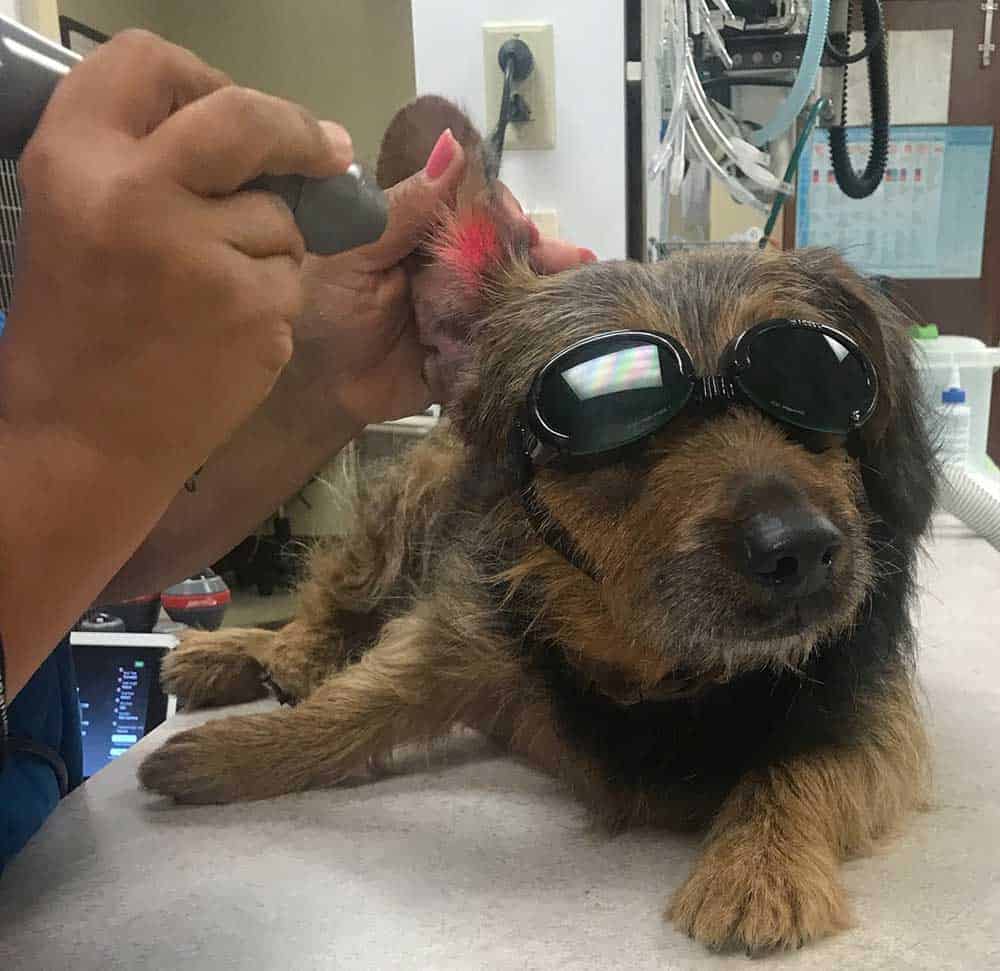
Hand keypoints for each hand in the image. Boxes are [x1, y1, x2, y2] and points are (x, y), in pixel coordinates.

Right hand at [0, 30, 351, 484]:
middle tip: (330, 148)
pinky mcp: (250, 307)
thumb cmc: (84, 324)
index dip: (203, 76)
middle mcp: (135, 191)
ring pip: (281, 217)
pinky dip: (273, 299)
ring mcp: (198, 252)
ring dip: (271, 246)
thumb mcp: (86, 218)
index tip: (241, 105)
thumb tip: (272, 130)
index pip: (149, 58)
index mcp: (74, 155)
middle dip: (296, 131)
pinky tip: (225, 333)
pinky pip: (290, 277)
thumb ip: (156, 163)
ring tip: (211, 296)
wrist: (83, 435)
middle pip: (246, 116)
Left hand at [296, 130, 596, 427]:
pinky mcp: (474, 353)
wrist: (318, 388)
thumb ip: (403, 207)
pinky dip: (537, 331)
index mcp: (422, 235)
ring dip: (549, 282)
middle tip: (565, 256)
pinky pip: (509, 340)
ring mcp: (465, 312)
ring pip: (514, 290)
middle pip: (504, 249)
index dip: (500, 210)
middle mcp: (449, 268)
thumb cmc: (321, 309)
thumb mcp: (355, 249)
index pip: (471, 208)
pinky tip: (568, 325)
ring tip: (581, 276)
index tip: (515, 222)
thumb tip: (453, 148)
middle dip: (538, 248)